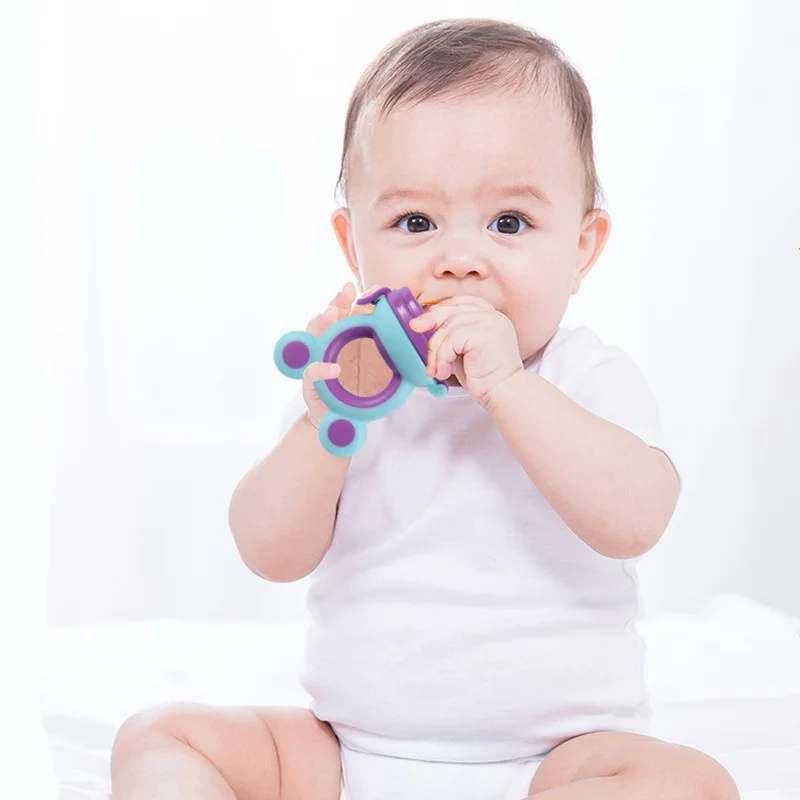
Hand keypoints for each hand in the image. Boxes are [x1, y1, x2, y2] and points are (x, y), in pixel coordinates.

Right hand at [302, 283, 392, 426]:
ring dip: (320, 321)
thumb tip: (435, 373)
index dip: (361, 298)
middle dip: (338, 301)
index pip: (352, 311)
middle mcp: (331, 342)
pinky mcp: (311, 381)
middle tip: (347, 291)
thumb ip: (403, 369)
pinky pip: (312, 373)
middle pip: (330, 315)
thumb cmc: (361, 391)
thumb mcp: (384, 376)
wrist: (339, 417)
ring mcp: (318, 357)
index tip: (374, 290)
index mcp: (350, 336)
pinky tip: (334, 369)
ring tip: (330, 314)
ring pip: (313, 333)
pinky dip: (321, 369)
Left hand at [409, 296, 523, 407]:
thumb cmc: (484, 376)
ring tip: (436, 371)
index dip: (442, 308)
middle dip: (430, 318)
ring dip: (436, 352)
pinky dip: (442, 358)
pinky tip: (444, 372)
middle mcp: (492, 316)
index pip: (462, 302)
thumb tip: (426, 322)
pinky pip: (451, 341)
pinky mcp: (483, 334)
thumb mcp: (465, 349)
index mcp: (491, 316)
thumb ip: (452, 334)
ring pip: (448, 328)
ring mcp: (489, 323)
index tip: (426, 318)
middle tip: (415, 327)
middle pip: (453, 309)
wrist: (503, 392)